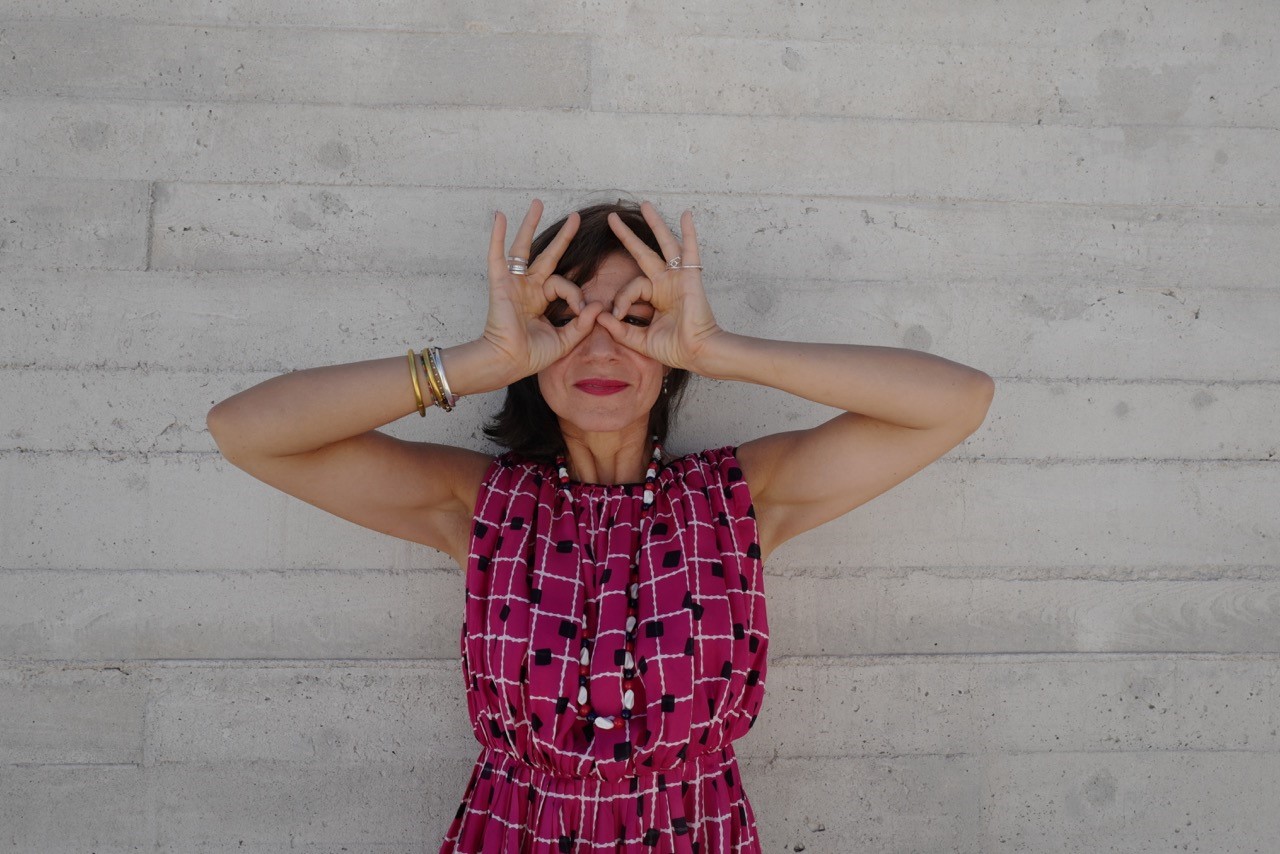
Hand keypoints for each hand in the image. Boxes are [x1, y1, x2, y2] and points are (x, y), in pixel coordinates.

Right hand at [479, 199, 606, 380]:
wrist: (507, 362)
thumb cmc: (531, 355)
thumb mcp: (564, 340)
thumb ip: (582, 324)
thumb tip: (598, 306)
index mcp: (541, 300)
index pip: (564, 285)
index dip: (576, 296)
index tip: (581, 311)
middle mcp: (528, 288)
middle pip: (548, 255)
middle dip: (563, 237)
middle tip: (576, 217)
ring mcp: (514, 283)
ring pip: (524, 248)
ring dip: (530, 225)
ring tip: (538, 203)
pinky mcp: (500, 283)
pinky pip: (497, 256)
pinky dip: (497, 236)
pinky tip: (499, 216)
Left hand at [594, 201, 723, 371]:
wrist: (697, 353)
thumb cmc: (675, 349)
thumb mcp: (640, 340)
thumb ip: (619, 330)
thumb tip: (599, 316)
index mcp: (655, 297)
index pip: (631, 287)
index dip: (621, 299)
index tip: (617, 316)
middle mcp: (665, 283)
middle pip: (643, 253)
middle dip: (627, 236)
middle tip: (612, 218)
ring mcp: (678, 278)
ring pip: (665, 245)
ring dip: (655, 224)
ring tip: (645, 205)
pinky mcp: (690, 277)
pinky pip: (690, 251)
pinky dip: (689, 233)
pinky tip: (686, 215)